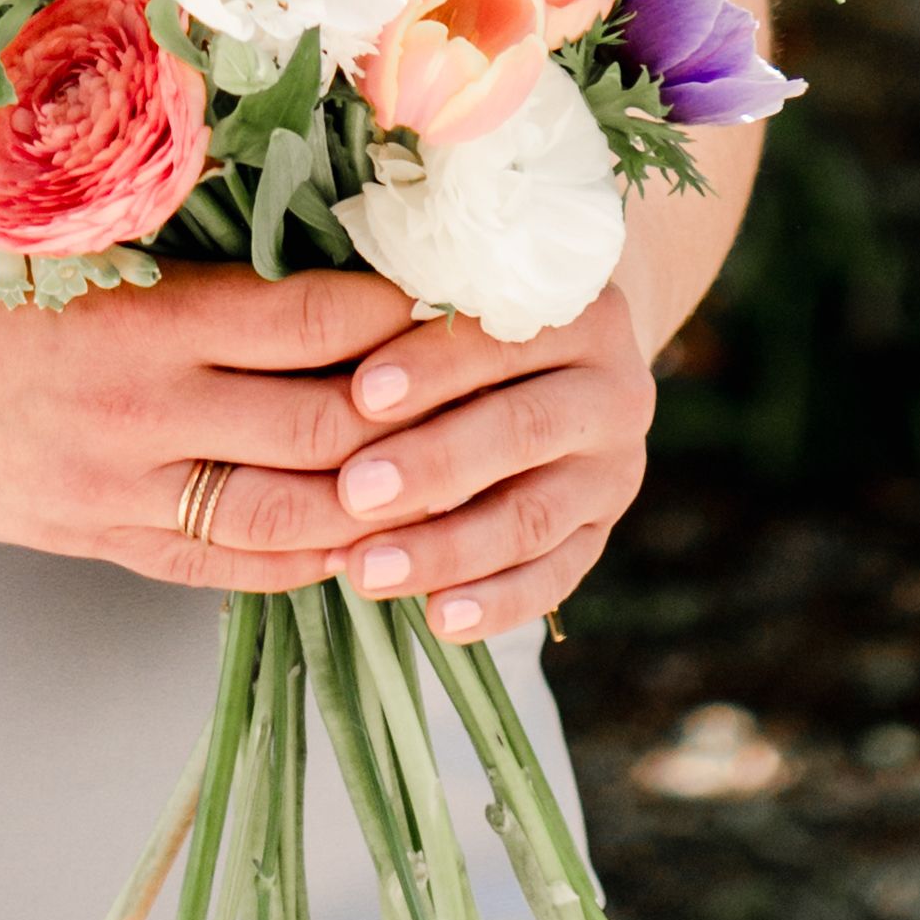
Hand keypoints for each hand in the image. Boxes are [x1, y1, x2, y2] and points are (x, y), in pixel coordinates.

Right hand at [0, 248, 435, 588]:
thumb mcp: (64, 238)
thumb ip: (171, 251)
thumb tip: (287, 240)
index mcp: (141, 315)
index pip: (306, 317)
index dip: (389, 314)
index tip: (441, 294)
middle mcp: (143, 412)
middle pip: (319, 428)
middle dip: (407, 413)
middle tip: (472, 389)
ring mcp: (122, 490)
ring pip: (285, 517)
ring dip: (370, 504)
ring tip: (437, 480)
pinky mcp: (98, 540)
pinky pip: (222, 564)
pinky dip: (295, 558)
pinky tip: (346, 546)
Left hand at [306, 279, 653, 641]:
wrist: (550, 361)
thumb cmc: (456, 320)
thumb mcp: (444, 299)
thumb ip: (399, 313)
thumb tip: (308, 336)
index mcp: (576, 309)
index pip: (502, 338)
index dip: (431, 366)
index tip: (360, 395)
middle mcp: (612, 388)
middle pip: (522, 430)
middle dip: (433, 465)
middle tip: (354, 493)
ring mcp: (612, 469)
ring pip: (532, 515)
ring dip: (448, 549)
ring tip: (368, 572)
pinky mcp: (597, 533)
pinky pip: (553, 577)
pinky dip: (495, 603)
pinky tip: (436, 620)